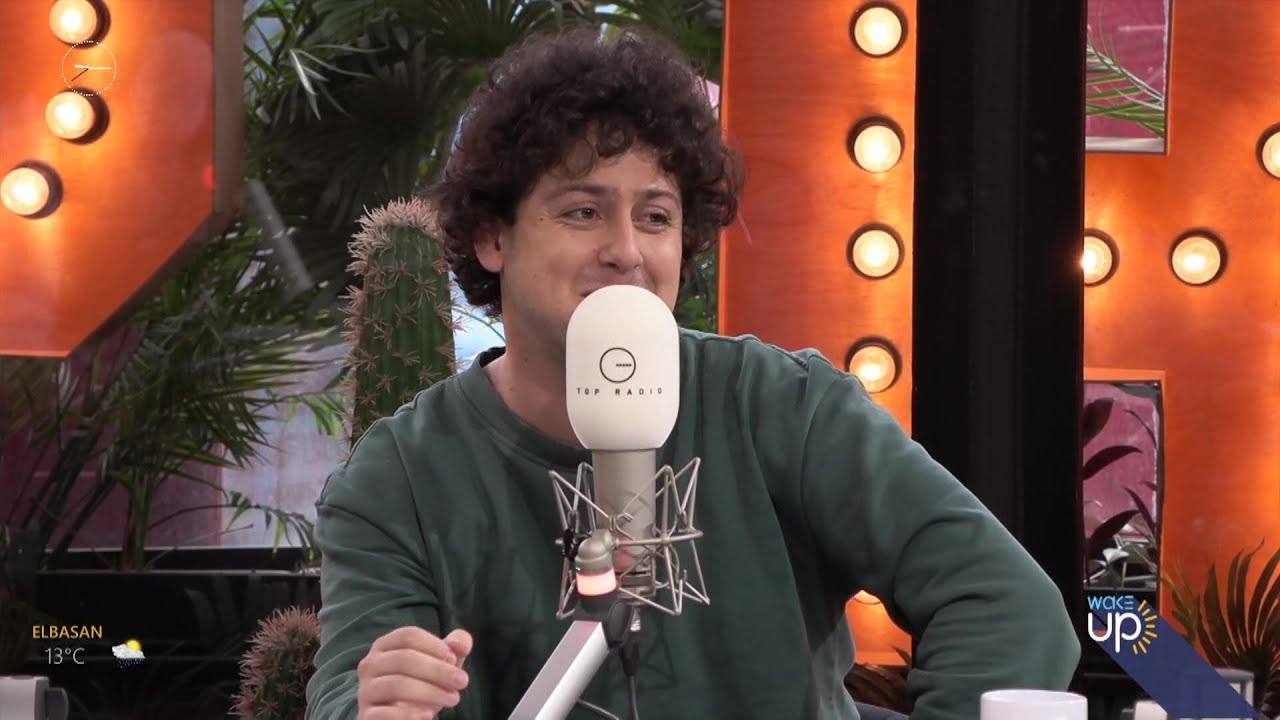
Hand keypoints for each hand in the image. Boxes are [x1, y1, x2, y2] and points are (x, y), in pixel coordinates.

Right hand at [357, 626, 472, 718]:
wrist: (400, 717)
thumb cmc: (421, 684)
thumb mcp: (439, 665)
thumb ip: (454, 649)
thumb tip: (461, 643)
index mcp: (385, 646)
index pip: (407, 636)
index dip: (434, 645)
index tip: (454, 659)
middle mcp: (370, 665)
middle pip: (403, 659)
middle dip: (438, 670)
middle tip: (462, 681)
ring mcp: (366, 691)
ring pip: (396, 685)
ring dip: (430, 692)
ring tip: (453, 699)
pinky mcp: (366, 715)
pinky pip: (383, 713)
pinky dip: (408, 715)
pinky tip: (428, 716)